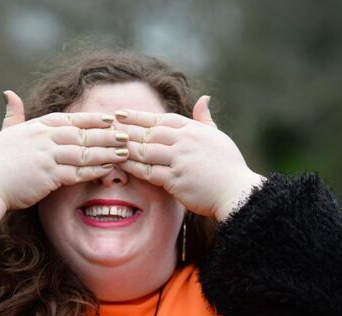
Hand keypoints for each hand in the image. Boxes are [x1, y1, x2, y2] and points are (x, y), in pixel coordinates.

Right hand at [0, 90, 131, 210]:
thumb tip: (9, 93)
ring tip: (125, 152)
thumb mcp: (4, 133)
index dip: (92, 119)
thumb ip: (12, 115)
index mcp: (35, 126)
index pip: (70, 119)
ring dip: (106, 151)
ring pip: (84, 151)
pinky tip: (108, 169)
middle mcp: (43, 138)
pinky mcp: (49, 175)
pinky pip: (78, 171)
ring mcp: (47, 156)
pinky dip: (95, 169)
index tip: (110, 119)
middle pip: (82, 133)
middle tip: (126, 134)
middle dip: (106, 134)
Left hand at [113, 96, 266, 220]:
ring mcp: (180, 160)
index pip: (160, 119)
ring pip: (145, 150)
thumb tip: (203, 98)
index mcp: (194, 130)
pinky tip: (119, 164)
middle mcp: (185, 141)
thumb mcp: (218, 136)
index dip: (138, 116)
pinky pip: (148, 171)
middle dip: (126, 129)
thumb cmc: (229, 166)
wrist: (236, 192)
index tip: (120, 113)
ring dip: (125, 146)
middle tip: (105, 127)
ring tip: (107, 144)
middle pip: (149, 132)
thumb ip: (205, 119)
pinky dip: (132, 167)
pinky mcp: (176, 180)